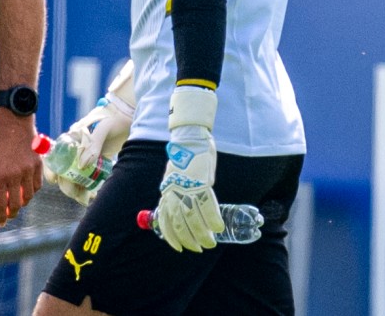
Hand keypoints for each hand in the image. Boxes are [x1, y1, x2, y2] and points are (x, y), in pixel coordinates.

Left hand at [0, 111, 42, 225]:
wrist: (13, 122)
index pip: (0, 204)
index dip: (0, 217)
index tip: (0, 223)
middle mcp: (15, 176)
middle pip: (16, 204)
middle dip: (12, 213)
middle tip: (9, 214)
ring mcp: (28, 171)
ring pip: (29, 197)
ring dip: (22, 202)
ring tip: (17, 200)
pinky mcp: (38, 165)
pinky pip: (37, 185)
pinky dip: (32, 191)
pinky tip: (26, 189)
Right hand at [43, 61, 134, 205]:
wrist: (129, 117)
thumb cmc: (113, 119)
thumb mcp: (103, 129)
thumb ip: (93, 145)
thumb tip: (81, 166)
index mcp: (71, 139)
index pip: (54, 156)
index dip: (51, 169)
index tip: (56, 180)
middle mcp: (74, 150)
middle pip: (64, 171)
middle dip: (68, 185)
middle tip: (80, 196)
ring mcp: (85, 157)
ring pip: (75, 178)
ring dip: (78, 190)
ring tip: (89, 198)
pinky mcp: (95, 163)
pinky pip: (87, 179)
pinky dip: (88, 188)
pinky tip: (94, 194)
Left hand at [154, 86, 222, 251]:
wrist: (190, 136)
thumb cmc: (185, 156)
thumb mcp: (175, 176)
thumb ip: (176, 191)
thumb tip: (182, 207)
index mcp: (167, 189)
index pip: (166, 217)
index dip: (171, 235)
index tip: (178, 247)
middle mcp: (174, 189)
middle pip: (179, 221)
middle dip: (188, 238)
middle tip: (198, 249)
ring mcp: (187, 185)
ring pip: (192, 216)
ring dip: (201, 233)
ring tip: (210, 243)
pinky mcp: (201, 180)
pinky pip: (207, 204)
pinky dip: (213, 218)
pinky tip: (219, 227)